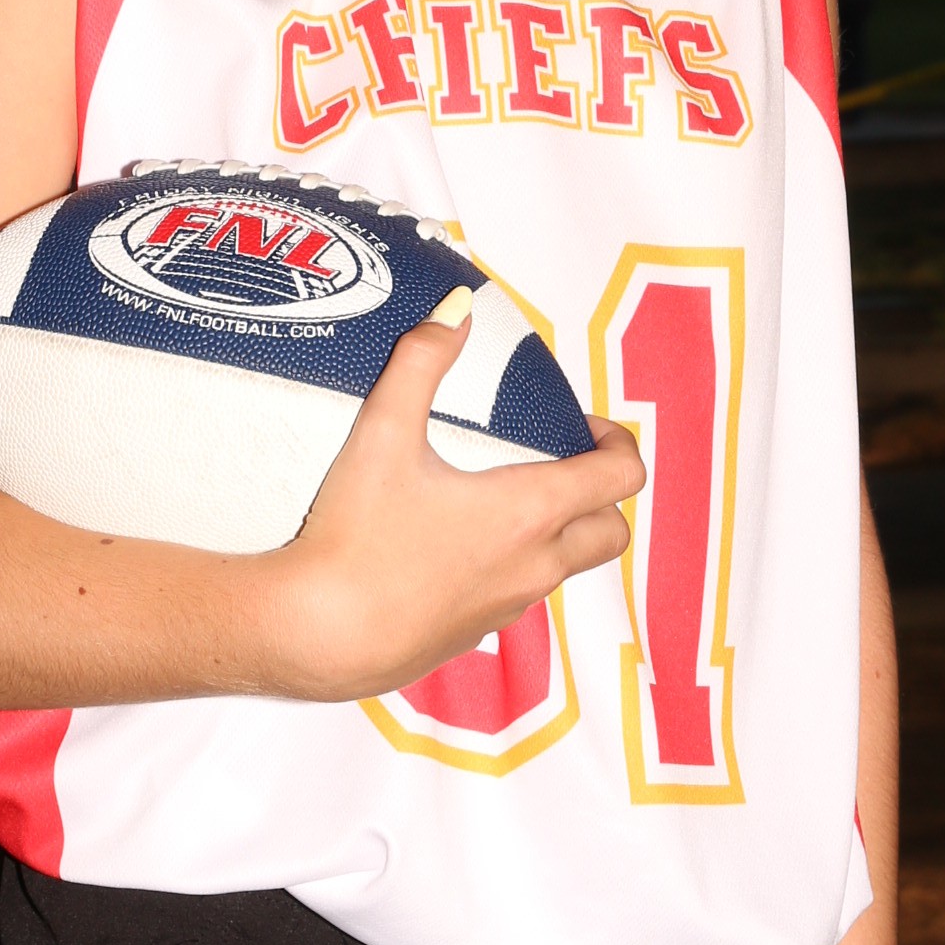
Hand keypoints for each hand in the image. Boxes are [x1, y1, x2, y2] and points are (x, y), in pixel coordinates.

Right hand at [269, 306, 643, 704]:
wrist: (322, 636)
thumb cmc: (355, 538)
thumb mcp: (382, 435)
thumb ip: (421, 362)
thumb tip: (456, 308)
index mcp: (529, 512)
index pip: (622, 478)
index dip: (618, 444)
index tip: (585, 426)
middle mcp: (535, 564)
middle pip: (612, 532)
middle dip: (602, 495)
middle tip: (560, 462)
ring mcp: (511, 606)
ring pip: (568, 566)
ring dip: (560, 531)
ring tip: (506, 496)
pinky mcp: (478, 633)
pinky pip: (523, 594)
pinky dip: (517, 564)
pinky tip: (460, 543)